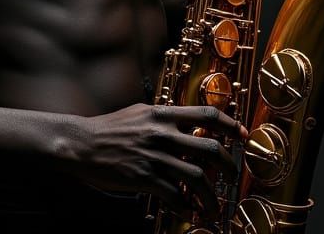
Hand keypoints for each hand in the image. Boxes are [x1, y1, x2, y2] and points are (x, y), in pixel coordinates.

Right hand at [69, 104, 247, 215]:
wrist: (81, 144)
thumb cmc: (110, 128)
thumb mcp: (140, 112)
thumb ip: (165, 117)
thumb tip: (188, 121)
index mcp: (163, 115)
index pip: (207, 115)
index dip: (231, 125)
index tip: (242, 136)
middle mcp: (162, 134)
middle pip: (210, 149)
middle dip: (229, 166)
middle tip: (234, 176)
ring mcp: (154, 157)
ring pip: (197, 178)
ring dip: (211, 196)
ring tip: (214, 206)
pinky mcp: (143, 178)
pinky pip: (174, 196)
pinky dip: (186, 206)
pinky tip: (189, 210)